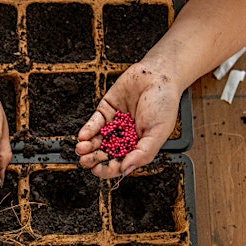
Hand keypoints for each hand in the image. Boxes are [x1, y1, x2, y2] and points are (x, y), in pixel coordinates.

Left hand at [76, 63, 182, 177]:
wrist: (159, 75)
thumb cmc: (164, 103)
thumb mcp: (158, 133)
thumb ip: (143, 153)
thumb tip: (126, 170)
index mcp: (138, 146)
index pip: (120, 163)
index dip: (108, 169)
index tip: (99, 170)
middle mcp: (124, 137)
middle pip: (105, 153)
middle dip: (94, 158)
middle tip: (86, 161)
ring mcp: (114, 124)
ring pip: (97, 140)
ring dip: (87, 146)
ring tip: (81, 149)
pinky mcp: (106, 110)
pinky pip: (94, 123)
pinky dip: (88, 130)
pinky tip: (83, 136)